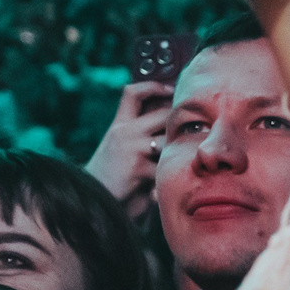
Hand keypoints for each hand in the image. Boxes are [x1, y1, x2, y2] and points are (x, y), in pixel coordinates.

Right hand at [82, 80, 174, 213]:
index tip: (172, 89)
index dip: (153, 87)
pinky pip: (166, 169)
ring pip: (168, 140)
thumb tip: (174, 125)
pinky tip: (166, 190)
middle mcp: (125, 133)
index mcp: (120, 125)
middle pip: (162, 114)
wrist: (94, 203)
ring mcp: (132, 149)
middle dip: (180, 125)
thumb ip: (144, 138)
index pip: (133, 93)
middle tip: (196, 132)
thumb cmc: (117, 180)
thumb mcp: (125, 152)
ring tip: (184, 163)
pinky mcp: (139, 169)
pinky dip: (171, 179)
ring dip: (179, 152)